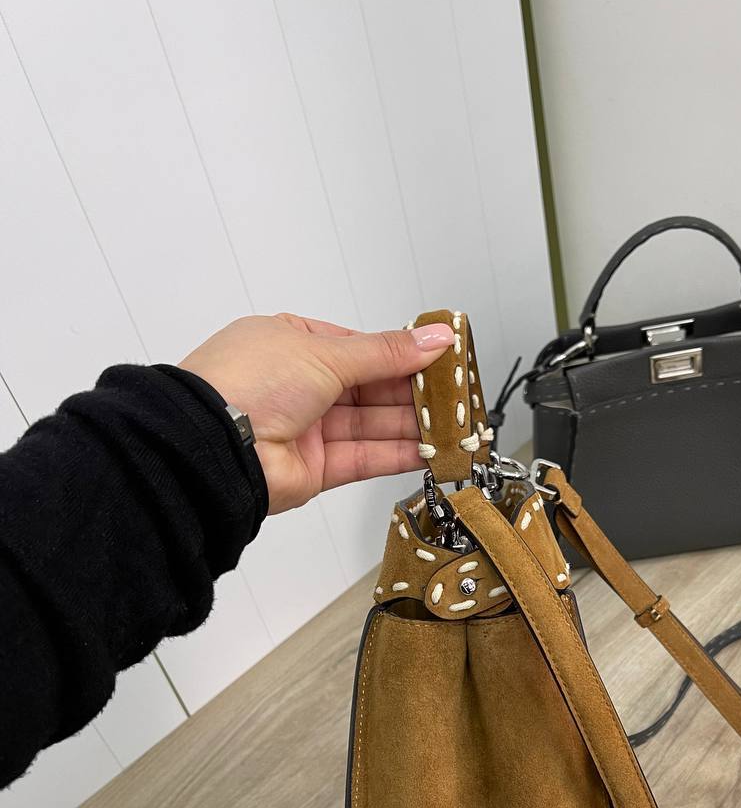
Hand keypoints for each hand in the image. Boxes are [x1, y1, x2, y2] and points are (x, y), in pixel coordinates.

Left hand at [179, 313, 453, 513]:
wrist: (216, 445)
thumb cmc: (249, 382)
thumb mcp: (327, 351)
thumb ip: (387, 352)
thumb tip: (433, 338)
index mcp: (292, 343)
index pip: (360, 347)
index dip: (401, 353)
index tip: (441, 358)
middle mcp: (299, 386)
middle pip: (370, 388)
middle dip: (414, 392)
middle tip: (457, 395)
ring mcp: (308, 429)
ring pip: (372, 425)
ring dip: (414, 425)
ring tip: (455, 425)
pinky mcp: (316, 469)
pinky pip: (366, 457)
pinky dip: (399, 454)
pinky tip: (432, 450)